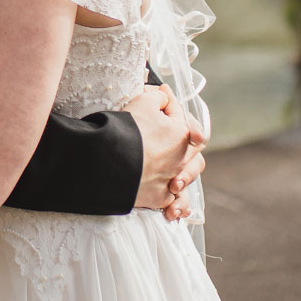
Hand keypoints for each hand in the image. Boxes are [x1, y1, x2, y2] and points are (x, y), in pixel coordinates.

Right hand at [122, 84, 204, 218]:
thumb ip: (158, 97)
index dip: (169, 106)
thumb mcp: (143, 102)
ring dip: (183, 176)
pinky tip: (171, 203)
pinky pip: (173, 201)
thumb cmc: (126, 128)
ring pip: (187, 179)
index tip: (158, 100)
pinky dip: (175, 202)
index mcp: (183, 134)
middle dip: (186, 144)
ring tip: (174, 177)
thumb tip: (163, 97)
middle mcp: (182, 159)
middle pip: (193, 150)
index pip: (182, 116)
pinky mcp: (159, 198)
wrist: (107, 161)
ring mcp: (171, 180)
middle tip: (172, 139)